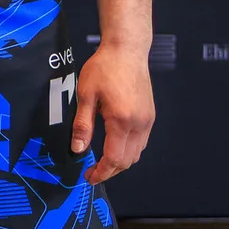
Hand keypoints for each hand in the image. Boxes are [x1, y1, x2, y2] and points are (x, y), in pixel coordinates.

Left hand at [72, 44, 154, 184]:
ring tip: (101, 161)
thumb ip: (82, 125)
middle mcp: (139, 124)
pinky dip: (128, 150)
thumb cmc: (104, 68)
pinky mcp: (150, 115)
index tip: (89, 177)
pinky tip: (114, 145)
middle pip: (127, 161)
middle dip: (110, 171)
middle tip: (92, 172)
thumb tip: (77, 150)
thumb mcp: (86, 95)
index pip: (114, 159)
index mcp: (122, 121)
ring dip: (120, 162)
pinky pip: (141, 142)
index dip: (101, 172)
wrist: (126, 51)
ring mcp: (148, 120)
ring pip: (136, 153)